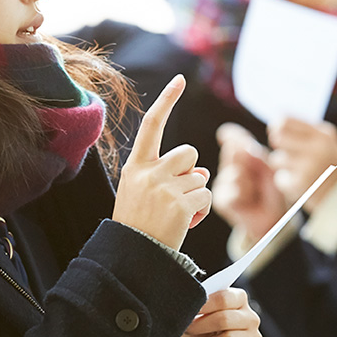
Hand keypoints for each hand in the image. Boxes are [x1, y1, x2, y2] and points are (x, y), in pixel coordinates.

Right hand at [112, 75, 211, 249]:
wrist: (131, 256)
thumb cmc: (138, 223)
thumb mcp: (144, 192)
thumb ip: (168, 175)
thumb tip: (201, 172)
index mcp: (135, 166)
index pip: (152, 125)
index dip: (166, 101)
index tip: (179, 80)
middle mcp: (148, 172)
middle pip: (188, 154)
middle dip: (190, 171)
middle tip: (176, 195)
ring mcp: (163, 187)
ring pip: (199, 177)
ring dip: (196, 194)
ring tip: (177, 213)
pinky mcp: (179, 204)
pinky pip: (205, 196)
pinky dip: (201, 210)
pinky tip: (184, 222)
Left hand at [178, 288, 264, 336]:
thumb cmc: (200, 335)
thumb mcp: (194, 319)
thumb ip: (195, 306)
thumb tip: (186, 300)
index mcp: (237, 300)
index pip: (224, 297)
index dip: (205, 304)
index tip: (191, 310)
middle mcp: (250, 317)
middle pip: (224, 319)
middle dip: (201, 326)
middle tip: (188, 330)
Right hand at [212, 123, 285, 241]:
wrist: (274, 216)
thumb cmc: (272, 190)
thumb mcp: (266, 165)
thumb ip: (247, 150)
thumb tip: (225, 134)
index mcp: (238, 157)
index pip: (232, 139)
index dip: (234, 137)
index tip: (228, 136)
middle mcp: (228, 168)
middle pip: (234, 154)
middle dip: (250, 164)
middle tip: (257, 176)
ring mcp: (223, 183)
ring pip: (235, 174)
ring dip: (250, 183)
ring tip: (255, 192)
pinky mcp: (221, 199)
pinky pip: (234, 191)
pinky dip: (246, 195)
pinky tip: (249, 201)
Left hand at [267, 118, 336, 209]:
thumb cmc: (330, 167)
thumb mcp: (325, 143)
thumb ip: (302, 131)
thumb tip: (274, 123)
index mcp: (323, 134)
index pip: (284, 121)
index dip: (276, 127)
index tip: (279, 134)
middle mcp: (317, 148)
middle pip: (276, 137)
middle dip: (278, 146)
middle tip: (288, 154)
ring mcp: (309, 166)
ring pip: (276, 159)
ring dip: (282, 166)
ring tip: (300, 171)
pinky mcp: (301, 183)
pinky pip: (279, 177)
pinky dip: (287, 182)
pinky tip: (302, 184)